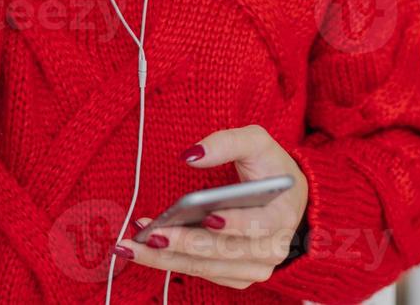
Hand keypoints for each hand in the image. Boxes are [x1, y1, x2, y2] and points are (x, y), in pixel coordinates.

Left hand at [114, 124, 308, 290]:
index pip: (257, 225)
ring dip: (167, 257)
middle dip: (185, 243)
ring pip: (205, 267)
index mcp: (282, 216)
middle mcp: (272, 250)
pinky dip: (171, 261)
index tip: (207, 217)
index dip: (233, 224)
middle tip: (150, 233)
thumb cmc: (270, 168)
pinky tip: (145, 249)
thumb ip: (226, 142)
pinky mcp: (236, 277)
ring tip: (133, 244)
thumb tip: (190, 155)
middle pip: (224, 252)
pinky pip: (200, 272)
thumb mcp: (256, 143)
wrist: (287, 199)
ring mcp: (254, 268)